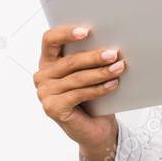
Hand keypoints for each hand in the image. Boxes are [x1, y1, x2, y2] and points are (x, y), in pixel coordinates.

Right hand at [33, 25, 126, 160]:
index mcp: (48, 61)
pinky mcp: (53, 108)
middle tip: (113, 53)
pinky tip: (112, 84)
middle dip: (94, 57)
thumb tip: (109, 44)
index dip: (66, 33)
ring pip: (77, 78)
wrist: (96, 128)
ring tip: (119, 68)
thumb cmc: (93, 97)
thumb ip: (90, 59)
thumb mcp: (90, 73)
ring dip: (101, 73)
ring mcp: (45, 93)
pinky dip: (98, 89)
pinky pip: (79, 94)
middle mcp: (42, 76)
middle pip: (69, 61)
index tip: (86, 31)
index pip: (50, 40)